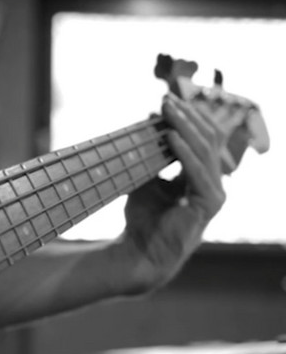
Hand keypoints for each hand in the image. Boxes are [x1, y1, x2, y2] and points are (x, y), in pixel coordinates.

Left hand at [114, 93, 227, 292]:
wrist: (139, 252)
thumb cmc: (142, 219)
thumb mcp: (145, 180)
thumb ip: (151, 155)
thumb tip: (148, 121)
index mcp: (201, 178)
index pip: (202, 140)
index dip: (186, 119)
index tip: (165, 102)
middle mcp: (213, 184)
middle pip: (207, 140)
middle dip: (186, 117)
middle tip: (166, 100)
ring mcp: (214, 195)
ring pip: (205, 151)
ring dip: (184, 128)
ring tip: (167, 111)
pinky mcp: (208, 205)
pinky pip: (198, 172)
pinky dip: (183, 153)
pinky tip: (170, 137)